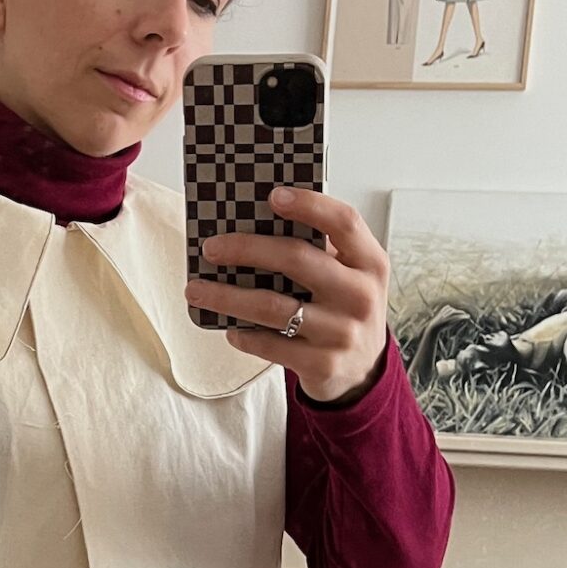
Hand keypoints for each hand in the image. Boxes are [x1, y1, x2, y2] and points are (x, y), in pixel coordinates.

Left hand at [185, 187, 390, 405]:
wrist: (363, 372)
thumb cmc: (344, 310)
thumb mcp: (349, 276)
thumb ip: (319, 252)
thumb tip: (253, 225)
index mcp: (370, 263)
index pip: (344, 222)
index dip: (309, 204)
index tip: (272, 195)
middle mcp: (360, 295)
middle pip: (297, 259)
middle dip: (246, 249)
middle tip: (210, 248)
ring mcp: (341, 332)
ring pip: (272, 307)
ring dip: (226, 297)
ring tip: (196, 290)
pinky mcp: (322, 364)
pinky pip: (270, 345)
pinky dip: (243, 335)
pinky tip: (229, 329)